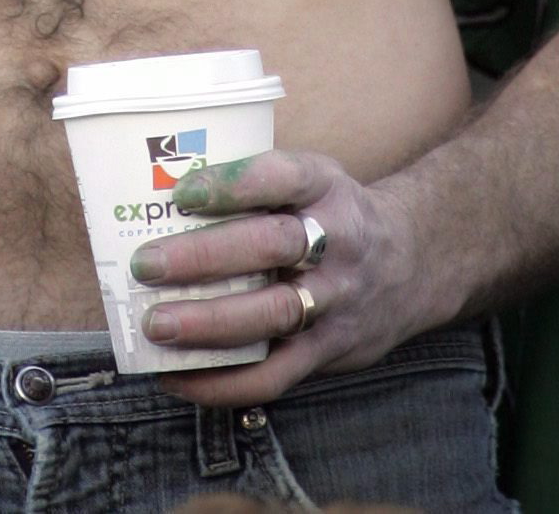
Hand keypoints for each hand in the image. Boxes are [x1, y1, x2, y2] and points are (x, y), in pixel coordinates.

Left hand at [130, 149, 440, 405]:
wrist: (410, 263)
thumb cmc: (332, 213)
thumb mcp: (311, 178)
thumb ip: (256, 185)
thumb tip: (158, 195)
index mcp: (325, 186)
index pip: (281, 177)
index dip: (232, 184)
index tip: (181, 194)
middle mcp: (336, 240)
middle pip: (271, 247)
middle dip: (205, 257)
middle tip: (148, 264)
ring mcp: (335, 299)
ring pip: (273, 314)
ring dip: (209, 324)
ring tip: (156, 326)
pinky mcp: (329, 350)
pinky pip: (276, 375)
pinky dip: (223, 382)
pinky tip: (177, 378)